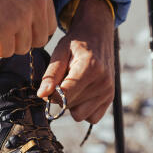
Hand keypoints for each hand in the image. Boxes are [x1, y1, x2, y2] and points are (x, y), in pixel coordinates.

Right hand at [0, 0, 56, 56]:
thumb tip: (23, 22)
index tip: (15, 27)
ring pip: (22, 48)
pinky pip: (4, 52)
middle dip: (20, 41)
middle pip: (39, 40)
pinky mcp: (3, 28)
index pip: (49, 26)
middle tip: (2, 32)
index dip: (32, 31)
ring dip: (5, 45)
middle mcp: (37, 4)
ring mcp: (22, 17)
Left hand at [37, 0, 113, 123]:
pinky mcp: (110, 98)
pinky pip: (91, 117)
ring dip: (72, 105)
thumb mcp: (60, 51)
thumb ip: (51, 74)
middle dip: (62, 98)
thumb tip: (42, 95)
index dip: (52, 94)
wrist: (98, 35)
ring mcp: (108, 92)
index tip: (50, 86)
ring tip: (74, 86)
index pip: (65, 95)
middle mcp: (103, 82)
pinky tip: (82, 93)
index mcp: (90, 68)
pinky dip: (84, 109)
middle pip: (71, 107)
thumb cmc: (76, 42)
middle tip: (64, 81)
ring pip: (80, 115)